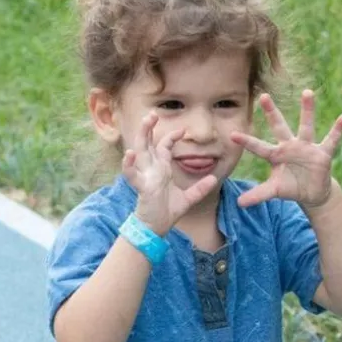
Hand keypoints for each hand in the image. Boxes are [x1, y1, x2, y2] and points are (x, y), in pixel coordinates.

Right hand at [122, 111, 218, 234]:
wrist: (156, 228)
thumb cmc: (167, 211)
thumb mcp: (188, 199)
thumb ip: (200, 188)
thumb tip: (213, 179)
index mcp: (161, 169)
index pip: (163, 146)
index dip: (171, 136)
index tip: (183, 130)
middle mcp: (152, 169)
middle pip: (147, 143)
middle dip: (149, 128)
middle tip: (153, 113)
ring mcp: (145, 176)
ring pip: (139, 152)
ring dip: (141, 136)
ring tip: (144, 123)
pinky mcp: (142, 187)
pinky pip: (132, 175)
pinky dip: (128, 165)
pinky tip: (129, 154)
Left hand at [231, 90, 341, 209]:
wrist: (312, 192)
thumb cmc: (290, 187)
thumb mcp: (274, 191)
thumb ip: (258, 194)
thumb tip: (239, 203)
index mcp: (276, 155)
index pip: (259, 147)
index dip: (247, 142)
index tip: (232, 135)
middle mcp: (290, 146)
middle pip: (279, 126)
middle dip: (272, 113)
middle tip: (263, 96)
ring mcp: (307, 147)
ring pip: (306, 126)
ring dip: (307, 110)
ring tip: (307, 92)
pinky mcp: (322, 153)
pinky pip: (331, 139)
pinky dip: (338, 130)